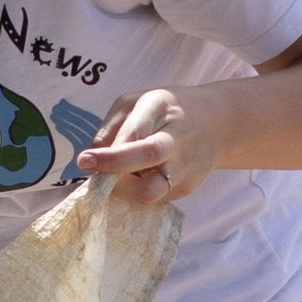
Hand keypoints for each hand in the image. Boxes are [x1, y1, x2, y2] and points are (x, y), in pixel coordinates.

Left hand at [80, 83, 225, 206]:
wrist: (216, 123)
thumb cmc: (164, 111)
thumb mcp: (135, 103)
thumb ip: (112, 127)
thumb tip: (93, 158)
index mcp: (161, 108)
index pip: (135, 132)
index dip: (108, 151)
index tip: (84, 160)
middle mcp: (177, 137)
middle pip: (148, 156)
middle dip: (114, 168)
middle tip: (91, 172)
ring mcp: (186, 166)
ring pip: (151, 191)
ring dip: (125, 190)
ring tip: (116, 179)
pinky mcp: (187, 188)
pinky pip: (154, 198)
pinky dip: (136, 194)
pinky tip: (135, 180)